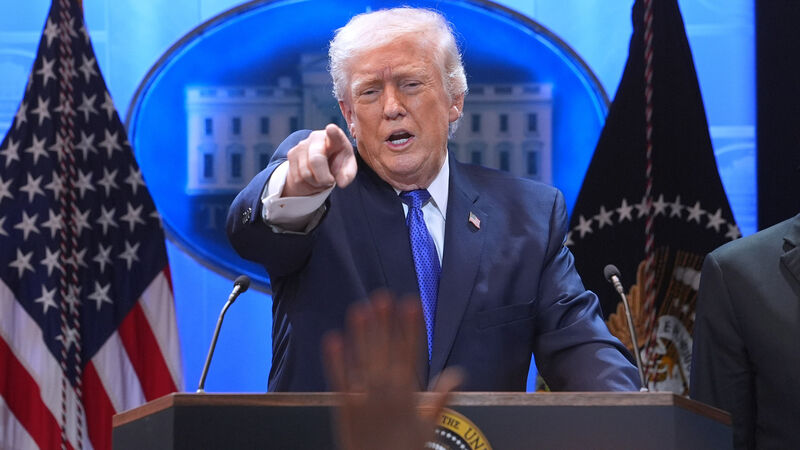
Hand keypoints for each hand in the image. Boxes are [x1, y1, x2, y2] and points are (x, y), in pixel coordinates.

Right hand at [283, 123, 356, 196]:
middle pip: (316, 160)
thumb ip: (347, 175)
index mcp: (336, 138)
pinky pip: (297, 178)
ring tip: (322, 179)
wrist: (321, 162)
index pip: (334, 133)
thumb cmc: (338, 163)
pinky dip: (306, 183)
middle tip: (330, 182)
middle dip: (323, 177)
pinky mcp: (291, 153)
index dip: (333, 132)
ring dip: (315, 182)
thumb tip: (342, 183)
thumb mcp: (347, 169)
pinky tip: (312, 177)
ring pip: (305, 173)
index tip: (331, 129)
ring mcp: (302, 144)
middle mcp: (317, 137)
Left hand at [322, 292, 461, 449]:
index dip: (411, 326)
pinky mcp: (344, 408)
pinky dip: (335, 360)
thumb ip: (441, 397)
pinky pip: (339, 380)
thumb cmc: (406, 449)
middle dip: (385, 323)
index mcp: (409, 395)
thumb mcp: (429, 425)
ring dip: (361, 334)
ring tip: (360, 309)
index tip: (412, 303)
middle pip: (386, 351)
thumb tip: (458, 375)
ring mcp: (364, 399)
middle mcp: (387, 393)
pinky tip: (333, 338)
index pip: (411, 352)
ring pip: (363, 360)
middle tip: (383, 296)